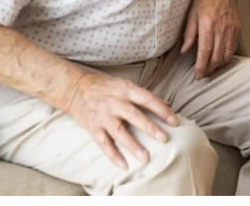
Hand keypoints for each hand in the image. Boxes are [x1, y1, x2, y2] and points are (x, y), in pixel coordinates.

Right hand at [64, 72, 178, 169]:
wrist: (75, 89)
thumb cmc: (105, 87)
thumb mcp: (125, 85)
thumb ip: (144, 95)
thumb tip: (167, 104)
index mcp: (125, 90)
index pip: (147, 99)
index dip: (161, 110)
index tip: (174, 121)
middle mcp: (115, 103)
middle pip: (134, 115)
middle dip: (149, 127)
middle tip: (164, 138)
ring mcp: (103, 116)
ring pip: (119, 132)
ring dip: (133, 145)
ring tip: (146, 157)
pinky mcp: (93, 127)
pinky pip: (104, 143)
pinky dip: (113, 155)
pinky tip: (124, 165)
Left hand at [180, 0, 239, 78]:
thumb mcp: (191, 13)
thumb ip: (189, 34)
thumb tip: (184, 51)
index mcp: (207, 24)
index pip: (205, 51)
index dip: (201, 66)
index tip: (198, 75)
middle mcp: (221, 29)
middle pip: (216, 56)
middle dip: (209, 69)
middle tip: (202, 75)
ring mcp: (231, 29)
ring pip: (226, 55)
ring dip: (218, 66)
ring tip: (210, 69)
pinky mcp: (237, 29)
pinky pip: (233, 48)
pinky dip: (226, 57)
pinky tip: (220, 60)